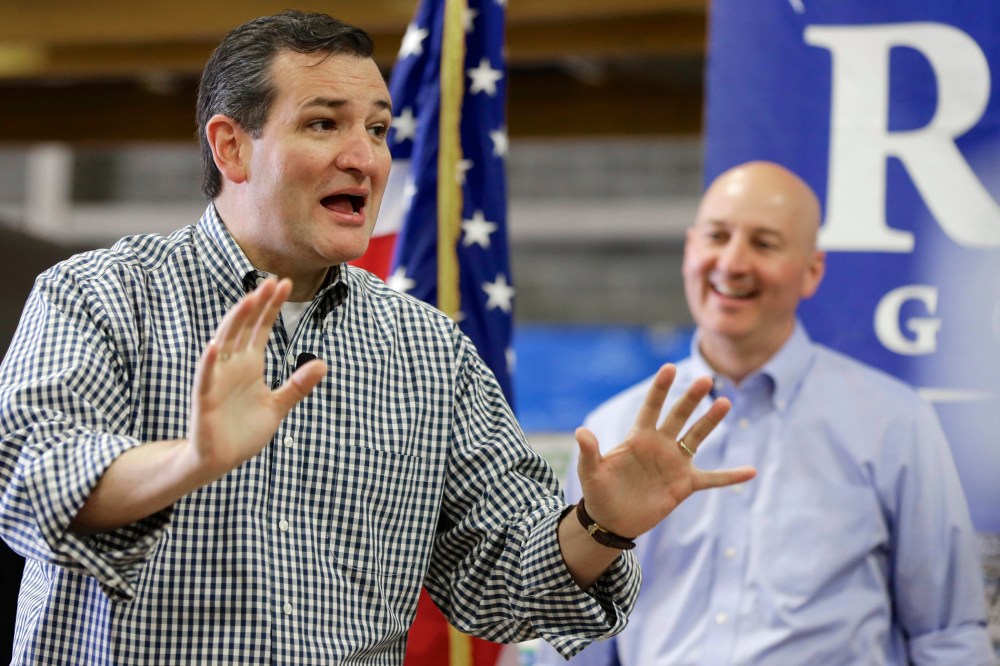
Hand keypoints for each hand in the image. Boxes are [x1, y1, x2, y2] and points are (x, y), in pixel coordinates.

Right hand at [188, 278, 326, 479]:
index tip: (284, 283)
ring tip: (248, 300)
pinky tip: (214, 346)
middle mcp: (233, 366)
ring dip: (235, 322)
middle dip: (257, 305)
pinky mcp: (205, 399)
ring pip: (225, 344)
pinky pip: (206, 377)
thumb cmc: (244, 431)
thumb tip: (322, 363)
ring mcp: (217, 380)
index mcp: (250, 364)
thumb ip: (298, 385)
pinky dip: (209, 362)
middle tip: (272, 282)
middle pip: (245, 328)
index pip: (262, 328)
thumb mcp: (278, 406)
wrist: (221, 461)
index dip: (272, 307)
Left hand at [575, 363, 754, 538]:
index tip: (669, 367)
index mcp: (638, 437)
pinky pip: (712, 479)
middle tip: (705, 379)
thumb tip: (580, 432)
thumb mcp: (591, 472)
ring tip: (725, 402)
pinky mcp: (685, 484)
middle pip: (678, 416)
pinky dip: (730, 476)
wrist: (612, 520)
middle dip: (691, 398)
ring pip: (696, 437)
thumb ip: (589, 452)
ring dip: (710, 421)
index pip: (651, 407)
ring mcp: (675, 463)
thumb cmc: (599, 492)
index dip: (660, 388)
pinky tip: (750, 471)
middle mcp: (660, 445)